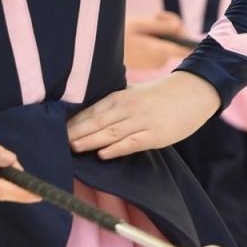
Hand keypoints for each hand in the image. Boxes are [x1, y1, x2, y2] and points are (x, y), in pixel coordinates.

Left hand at [67, 72, 220, 159]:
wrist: (191, 92)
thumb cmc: (159, 96)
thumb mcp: (133, 94)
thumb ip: (113, 104)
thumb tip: (88, 116)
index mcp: (120, 97)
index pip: (91, 110)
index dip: (73, 121)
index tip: (55, 130)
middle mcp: (127, 107)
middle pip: (96, 121)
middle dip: (76, 131)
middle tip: (56, 141)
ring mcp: (141, 121)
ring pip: (110, 132)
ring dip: (90, 140)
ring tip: (72, 147)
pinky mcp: (154, 134)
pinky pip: (132, 142)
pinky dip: (116, 148)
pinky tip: (103, 154)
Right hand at [124, 11, 185, 71]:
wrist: (102, 52)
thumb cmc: (119, 36)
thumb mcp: (139, 24)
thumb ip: (161, 25)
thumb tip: (178, 26)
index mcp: (160, 51)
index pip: (185, 48)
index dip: (191, 39)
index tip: (188, 30)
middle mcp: (161, 60)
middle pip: (178, 40)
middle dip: (171, 25)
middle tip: (156, 14)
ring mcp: (158, 62)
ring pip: (170, 42)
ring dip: (162, 30)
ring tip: (148, 20)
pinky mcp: (153, 62)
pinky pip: (163, 47)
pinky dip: (157, 37)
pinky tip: (145, 31)